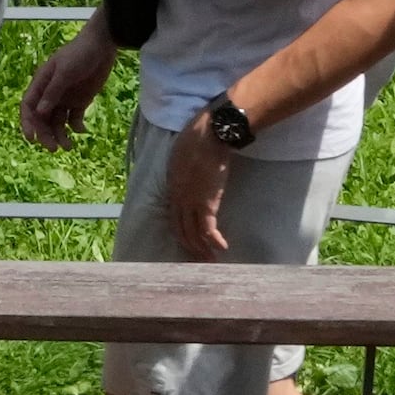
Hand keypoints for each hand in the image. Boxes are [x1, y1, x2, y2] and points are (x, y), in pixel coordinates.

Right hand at [16, 18, 119, 152]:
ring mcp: (65, 98)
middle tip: (54, 149)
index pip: (28, 106)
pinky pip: (74, 119)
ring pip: (58, 122)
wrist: (103, 45)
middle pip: (42, 118)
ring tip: (69, 147)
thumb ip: (53, 92)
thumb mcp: (65, 71)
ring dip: (60, 135)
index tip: (31, 139)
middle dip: (45, 134)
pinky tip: (82, 131)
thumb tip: (39, 112)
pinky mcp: (80, 101)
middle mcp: (51, 93)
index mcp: (41, 83)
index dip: (27, 123)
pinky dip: (76, 127)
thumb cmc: (79, 53)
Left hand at [163, 117, 234, 256]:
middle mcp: (178, 199)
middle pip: (181, 230)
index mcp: (171, 187)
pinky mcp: (206, 204)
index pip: (173, 218)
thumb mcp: (182, 155)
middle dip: (190, 248)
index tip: (189, 243)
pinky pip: (208, 229)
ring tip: (212, 260)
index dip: (181, 233)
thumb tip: (191, 175)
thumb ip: (183, 170)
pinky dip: (215, 241)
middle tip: (199, 260)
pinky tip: (222, 247)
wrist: (210, 135)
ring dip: (202, 249)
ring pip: (193, 234)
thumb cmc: (198, 138)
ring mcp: (191, 202)